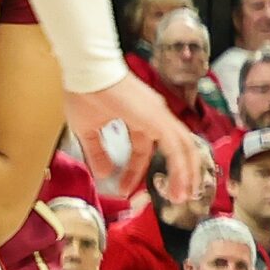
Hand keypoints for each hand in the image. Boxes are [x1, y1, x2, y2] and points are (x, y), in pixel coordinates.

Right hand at [67, 74, 213, 207]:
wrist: (86, 73)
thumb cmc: (84, 93)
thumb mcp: (88, 130)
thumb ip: (97, 152)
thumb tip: (102, 174)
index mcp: (138, 118)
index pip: (142, 149)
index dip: (134, 171)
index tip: (125, 189)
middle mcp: (155, 116)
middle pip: (174, 149)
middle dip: (177, 174)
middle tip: (175, 197)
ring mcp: (159, 116)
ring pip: (183, 148)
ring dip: (186, 174)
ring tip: (183, 196)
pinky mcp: (159, 119)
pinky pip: (176, 146)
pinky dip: (181, 166)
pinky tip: (180, 183)